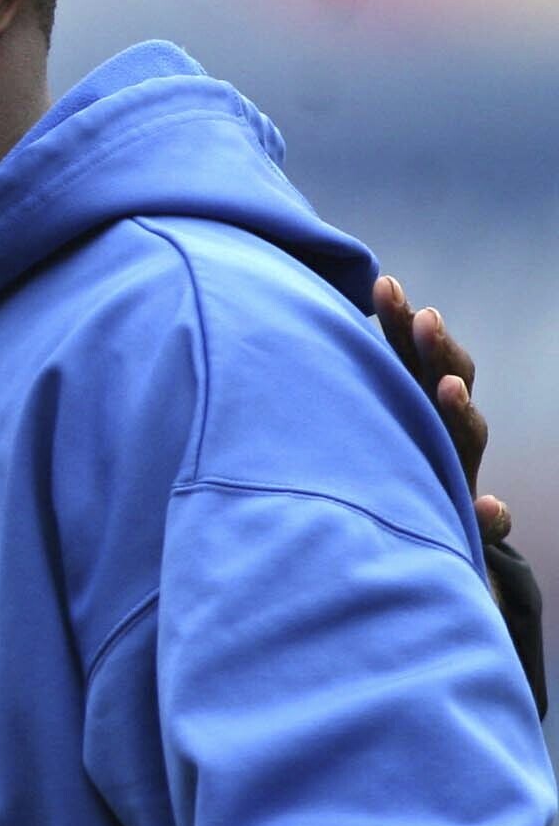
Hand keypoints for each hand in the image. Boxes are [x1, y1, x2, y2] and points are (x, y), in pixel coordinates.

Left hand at [374, 277, 510, 548]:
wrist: (408, 542)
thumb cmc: (373, 473)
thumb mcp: (359, 428)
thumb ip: (353, 383)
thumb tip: (336, 306)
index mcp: (413, 408)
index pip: (410, 357)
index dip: (400, 323)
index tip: (384, 282)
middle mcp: (442, 435)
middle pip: (446, 384)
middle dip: (437, 351)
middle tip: (426, 316)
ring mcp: (458, 474)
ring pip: (467, 438)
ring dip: (459, 412)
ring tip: (449, 386)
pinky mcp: (469, 524)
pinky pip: (487, 523)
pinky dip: (490, 516)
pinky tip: (488, 507)